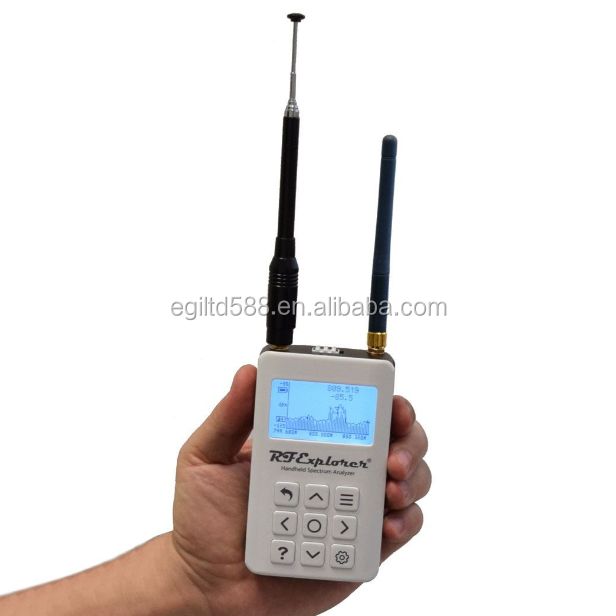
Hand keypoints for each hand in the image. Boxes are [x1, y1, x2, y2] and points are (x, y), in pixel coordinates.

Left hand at [170, 365, 430, 615]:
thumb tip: (247, 373)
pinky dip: (407, 520)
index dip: (381, 399)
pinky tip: (389, 523)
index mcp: (308, 440)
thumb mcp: (205, 458)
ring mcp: (354, 505)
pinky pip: (403, 526)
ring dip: (413, 476)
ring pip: (409, 478)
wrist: (211, 585)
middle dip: (409, 437)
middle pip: (395, 437)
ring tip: (391, 488)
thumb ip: (229, 416)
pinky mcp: (362, 544)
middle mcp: (339, 466)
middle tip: (392, 454)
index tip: (388, 401)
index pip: (355, 408)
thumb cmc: (206, 520)